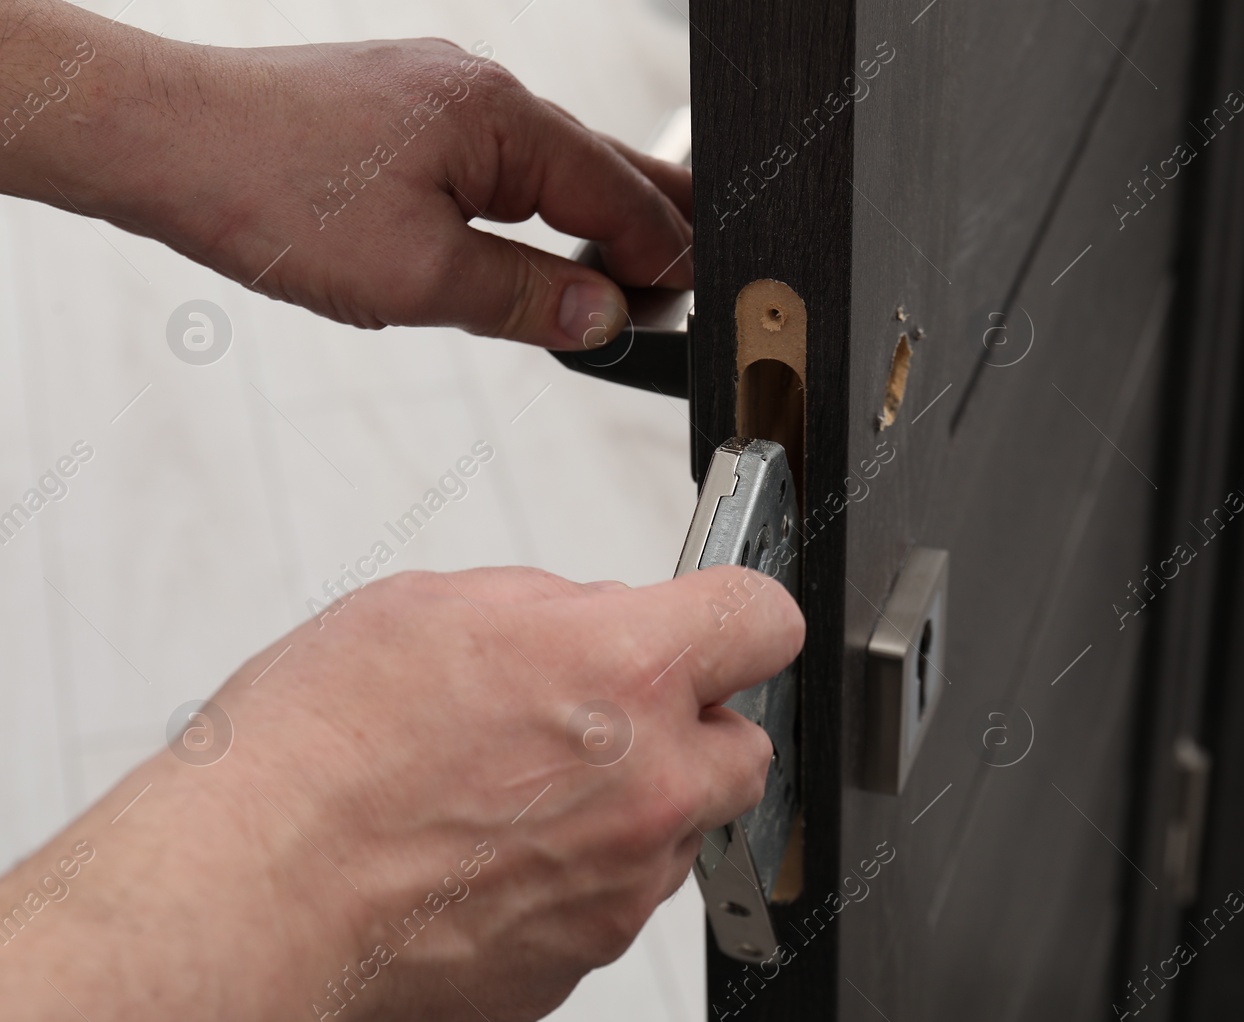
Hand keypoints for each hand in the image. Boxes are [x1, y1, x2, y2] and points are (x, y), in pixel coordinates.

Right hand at [0, 565, 801, 1021]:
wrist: (244, 906)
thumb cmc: (310, 760)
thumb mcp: (431, 609)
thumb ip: (556, 609)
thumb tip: (604, 622)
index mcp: (623, 673)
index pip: (761, 621)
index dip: (738, 614)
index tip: (723, 621)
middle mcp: (648, 786)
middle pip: (743, 746)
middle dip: (691, 728)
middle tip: (604, 721)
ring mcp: (619, 887)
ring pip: (678, 831)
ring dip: (631, 808)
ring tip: (513, 797)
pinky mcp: (580, 960)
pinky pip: (612, 902)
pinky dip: (574, 878)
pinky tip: (485, 860)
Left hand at [7, 11, 691, 349]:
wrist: (160, 139)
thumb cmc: (272, 192)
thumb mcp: (421, 276)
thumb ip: (527, 298)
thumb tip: (600, 316)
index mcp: (503, 121)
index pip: (619, 194)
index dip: (664, 256)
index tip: (691, 301)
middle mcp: (479, 92)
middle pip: (599, 164)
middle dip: (648, 223)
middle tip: (691, 275)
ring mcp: (437, 93)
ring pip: (546, 161)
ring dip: (589, 213)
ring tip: (623, 266)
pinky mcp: (400, 109)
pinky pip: (495, 156)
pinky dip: (532, 199)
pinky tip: (531, 232)